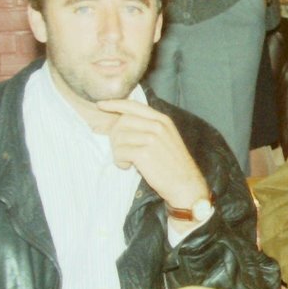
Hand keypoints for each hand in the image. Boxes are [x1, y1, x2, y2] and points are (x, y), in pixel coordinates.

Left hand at [94, 99, 208, 216]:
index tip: (101, 105)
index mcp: (162, 120)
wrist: (186, 184)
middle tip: (120, 150)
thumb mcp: (166, 138)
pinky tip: (128, 167)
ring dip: (117, 151)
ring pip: (118, 137)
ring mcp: (151, 139)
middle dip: (115, 135)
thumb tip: (119, 122)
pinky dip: (119, 161)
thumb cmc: (173, 164)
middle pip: (122, 121)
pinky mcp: (144, 153)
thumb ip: (148, 127)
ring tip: (126, 161)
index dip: (115, 104)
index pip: (133, 105)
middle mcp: (157, 126)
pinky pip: (119, 152)